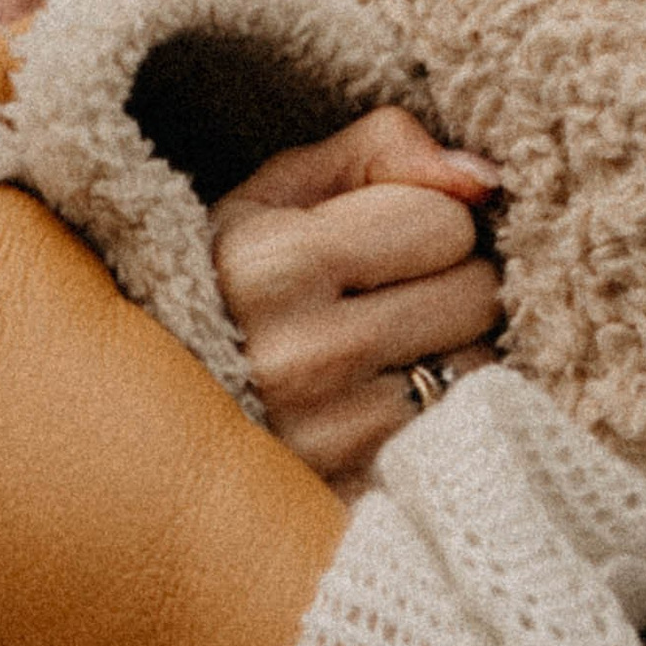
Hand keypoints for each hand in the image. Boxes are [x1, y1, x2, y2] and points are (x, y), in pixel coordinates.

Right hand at [209, 108, 504, 486]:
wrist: (160, 418)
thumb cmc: (236, 280)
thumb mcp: (281, 191)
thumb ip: (382, 150)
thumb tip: (485, 182)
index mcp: (266, 265)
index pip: (448, 221)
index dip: (426, 221)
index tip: (376, 243)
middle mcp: (294, 359)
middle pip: (477, 293)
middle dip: (448, 284)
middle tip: (386, 299)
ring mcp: (326, 441)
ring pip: (478, 364)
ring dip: (450, 352)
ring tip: (381, 355)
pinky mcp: (355, 495)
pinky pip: (460, 429)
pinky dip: (442, 413)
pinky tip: (385, 407)